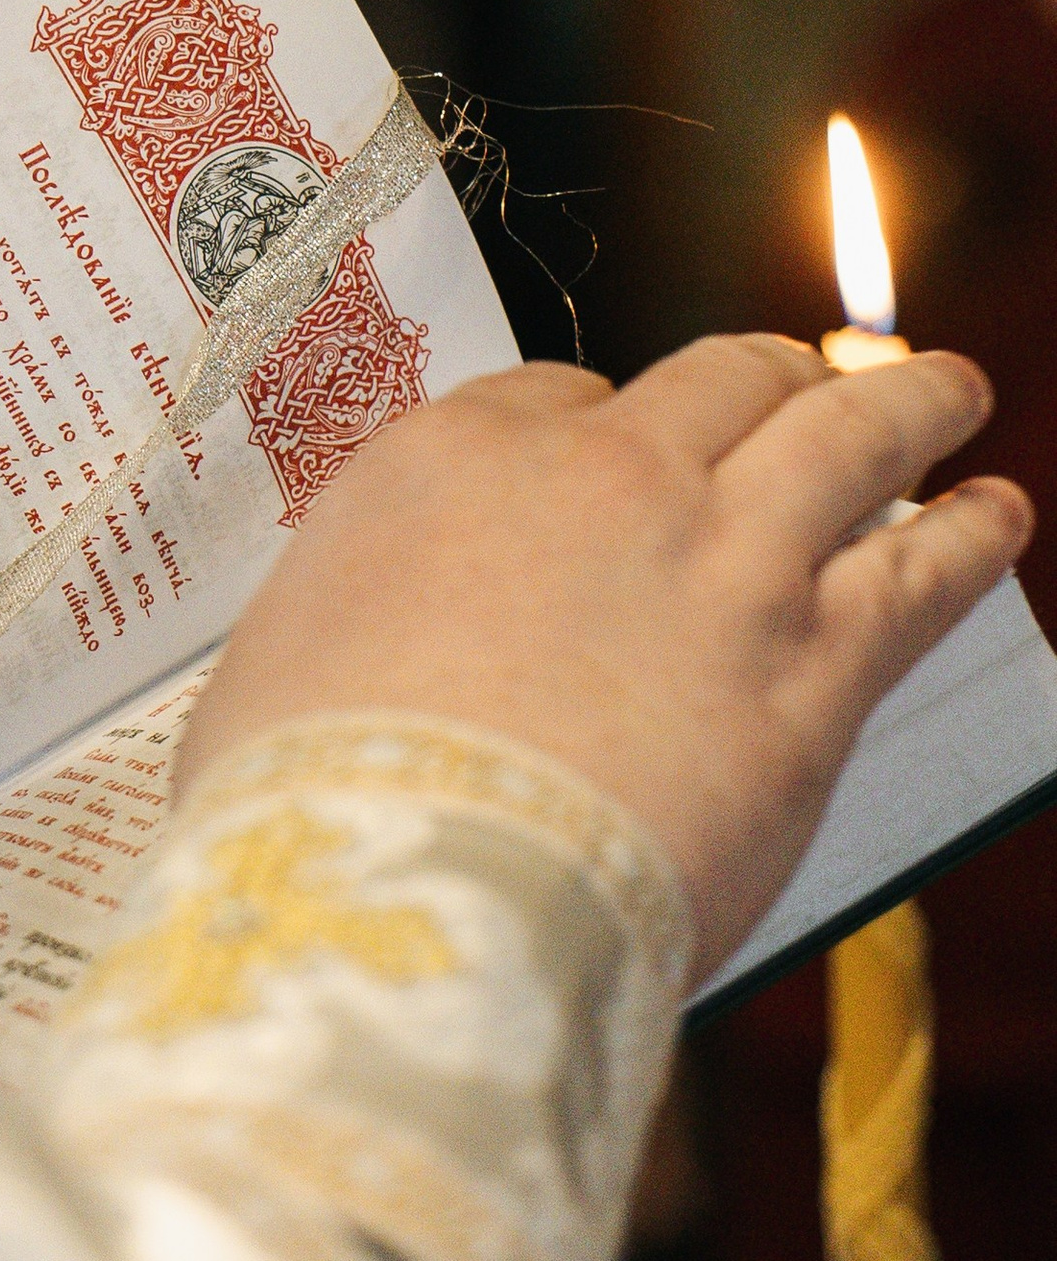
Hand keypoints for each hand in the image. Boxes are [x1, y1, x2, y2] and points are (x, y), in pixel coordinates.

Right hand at [178, 337, 1031, 978]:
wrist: (402, 884)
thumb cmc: (304, 802)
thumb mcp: (275, 671)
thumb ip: (343, 629)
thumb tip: (353, 665)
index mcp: (449, 460)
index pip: (553, 399)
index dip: (598, 427)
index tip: (620, 455)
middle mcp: (597, 476)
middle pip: (713, 381)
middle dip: (765, 376)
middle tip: (799, 381)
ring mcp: (718, 559)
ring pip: (842, 434)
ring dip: (905, 400)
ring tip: (947, 386)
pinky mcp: (809, 666)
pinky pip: (918, 572)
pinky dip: (967, 534)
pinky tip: (995, 514)